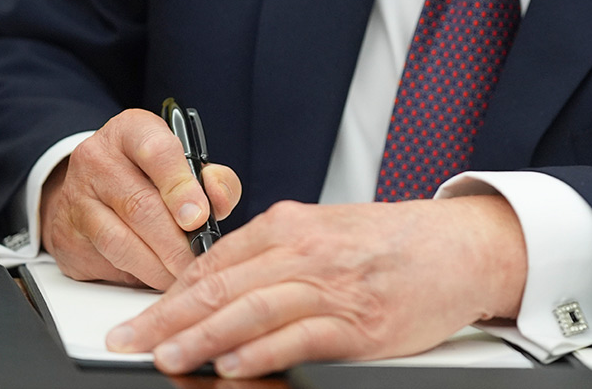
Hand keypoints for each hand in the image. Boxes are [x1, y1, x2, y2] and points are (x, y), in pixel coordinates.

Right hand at [40, 108, 240, 288]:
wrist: (95, 185)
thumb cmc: (152, 174)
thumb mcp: (187, 162)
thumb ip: (214, 179)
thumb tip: (219, 202)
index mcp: (132, 130)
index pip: (157, 152)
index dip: (180, 187)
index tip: (199, 217)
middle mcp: (97, 158)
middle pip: (139, 205)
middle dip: (175, 242)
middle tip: (198, 260)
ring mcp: (76, 197)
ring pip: (119, 240)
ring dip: (156, 266)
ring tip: (182, 275)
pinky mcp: (65, 235)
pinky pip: (104, 262)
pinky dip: (135, 275)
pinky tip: (156, 276)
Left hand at [106, 195, 526, 377]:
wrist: (462, 247)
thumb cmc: (397, 243)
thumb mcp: (330, 231)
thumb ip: (279, 254)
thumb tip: (222, 288)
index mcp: (295, 225)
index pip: (217, 260)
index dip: (171, 292)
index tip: (140, 317)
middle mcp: (308, 251)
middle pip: (224, 284)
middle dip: (169, 317)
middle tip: (130, 340)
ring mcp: (334, 287)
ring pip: (253, 309)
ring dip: (203, 336)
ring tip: (167, 357)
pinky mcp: (359, 324)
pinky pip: (300, 337)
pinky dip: (262, 352)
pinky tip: (234, 366)